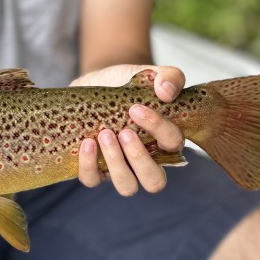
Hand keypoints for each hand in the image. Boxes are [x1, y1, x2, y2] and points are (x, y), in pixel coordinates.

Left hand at [73, 64, 185, 194]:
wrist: (95, 83)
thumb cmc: (126, 82)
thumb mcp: (147, 73)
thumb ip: (168, 76)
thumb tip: (166, 92)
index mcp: (164, 139)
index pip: (173, 144)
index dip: (158, 129)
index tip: (136, 109)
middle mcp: (146, 160)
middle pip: (155, 181)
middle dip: (139, 158)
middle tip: (124, 132)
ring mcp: (120, 167)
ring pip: (127, 186)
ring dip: (116, 163)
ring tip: (104, 135)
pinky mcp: (95, 168)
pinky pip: (93, 179)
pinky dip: (89, 165)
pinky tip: (87, 142)